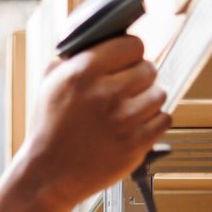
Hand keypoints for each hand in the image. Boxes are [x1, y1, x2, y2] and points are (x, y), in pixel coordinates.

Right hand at [0, 36, 168, 211]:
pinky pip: (164, 120)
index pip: (133, 45)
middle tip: (123, 93)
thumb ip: (76, 56)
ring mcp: (123, 120)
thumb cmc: (49, 129)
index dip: (130, 55)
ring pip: (159, 94)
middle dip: (139, 79)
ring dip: (147, 102)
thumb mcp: (50, 84)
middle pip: (149, 69)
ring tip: (126, 113)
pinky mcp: (135, 144)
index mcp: (83, 72)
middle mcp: (105, 93)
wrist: (47, 175)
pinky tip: (133, 129)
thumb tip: (102, 36)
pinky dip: (153, 124)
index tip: (125, 65)